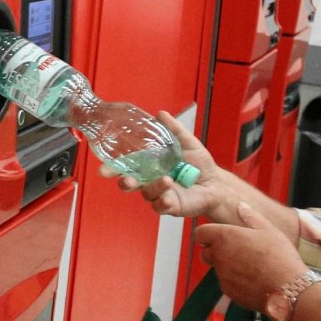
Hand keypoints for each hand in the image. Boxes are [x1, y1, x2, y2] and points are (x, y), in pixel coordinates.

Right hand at [100, 111, 226, 217]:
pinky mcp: (169, 206)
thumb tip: (160, 114)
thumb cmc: (199, 164)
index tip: (104, 170)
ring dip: (154, 187)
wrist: (216, 183)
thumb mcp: (187, 142)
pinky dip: (163, 202)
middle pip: (130, 184)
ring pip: (147, 193)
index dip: (113, 169)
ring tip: (168, 180)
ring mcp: (158, 194)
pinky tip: (170, 197)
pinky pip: (160, 207)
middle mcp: (150, 180)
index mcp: (149, 165)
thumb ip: (173, 129)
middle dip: (125, 183)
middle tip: (127, 181)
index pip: (127, 166)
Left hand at [193, 202, 306, 312]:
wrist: (288, 288)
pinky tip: (254, 279)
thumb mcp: (268, 230)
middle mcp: (218, 256)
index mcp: (225, 237)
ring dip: (228, 265)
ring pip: (218, 268)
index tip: (220, 235)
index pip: (200, 233)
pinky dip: (235, 280)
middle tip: (239, 249)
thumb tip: (240, 206)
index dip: (208, 234)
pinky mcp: (227, 290)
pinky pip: (227, 282)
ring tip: (252, 265)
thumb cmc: (279, 256)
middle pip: (206, 252)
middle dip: (216, 250)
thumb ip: (251, 217)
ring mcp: (221, 275)